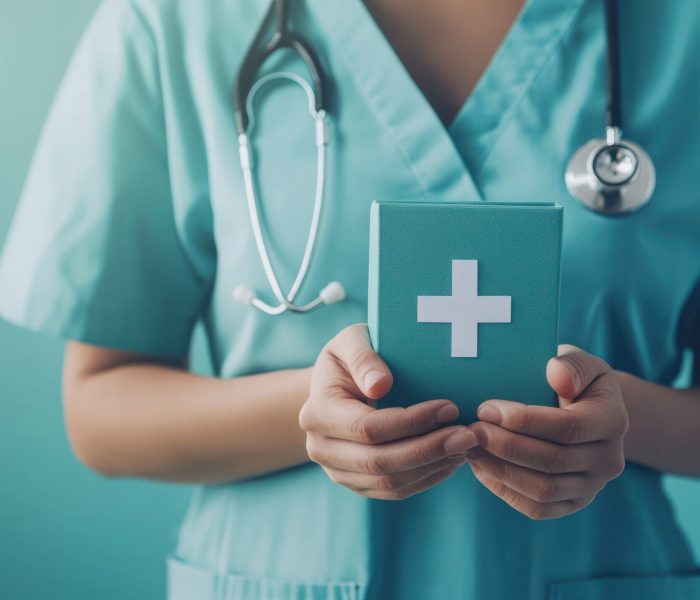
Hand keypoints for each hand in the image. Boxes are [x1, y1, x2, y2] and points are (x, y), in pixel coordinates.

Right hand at [300, 324, 476, 499]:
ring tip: (465, 445)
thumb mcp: (352, 342)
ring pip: (390, 483)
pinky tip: (451, 458)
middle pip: (380, 462)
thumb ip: (363, 357)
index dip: (412, 422)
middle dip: (429, 450)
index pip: (369, 428)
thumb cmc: (349, 358)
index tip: (449, 407)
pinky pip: (394, 491)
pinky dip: (427, 477)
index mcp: (317, 412)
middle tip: (468, 434)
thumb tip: (381, 385)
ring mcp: (337, 471)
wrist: (336, 385)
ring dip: (433, 467)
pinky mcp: (357, 483)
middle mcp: (320, 448)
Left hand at [467, 345, 628, 519]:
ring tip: (470, 448)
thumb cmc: (573, 378)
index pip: (566, 428)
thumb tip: (557, 375)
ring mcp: (593, 486)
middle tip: (471, 430)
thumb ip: (571, 365)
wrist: (585, 408)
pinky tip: (481, 469)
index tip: (486, 409)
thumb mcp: (578, 361)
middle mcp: (609, 460)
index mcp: (612, 420)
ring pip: (543, 490)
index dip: (523, 421)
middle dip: (505, 446)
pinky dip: (506, 491)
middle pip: (552, 461)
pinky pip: (538, 508)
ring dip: (500, 470)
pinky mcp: (573, 503)